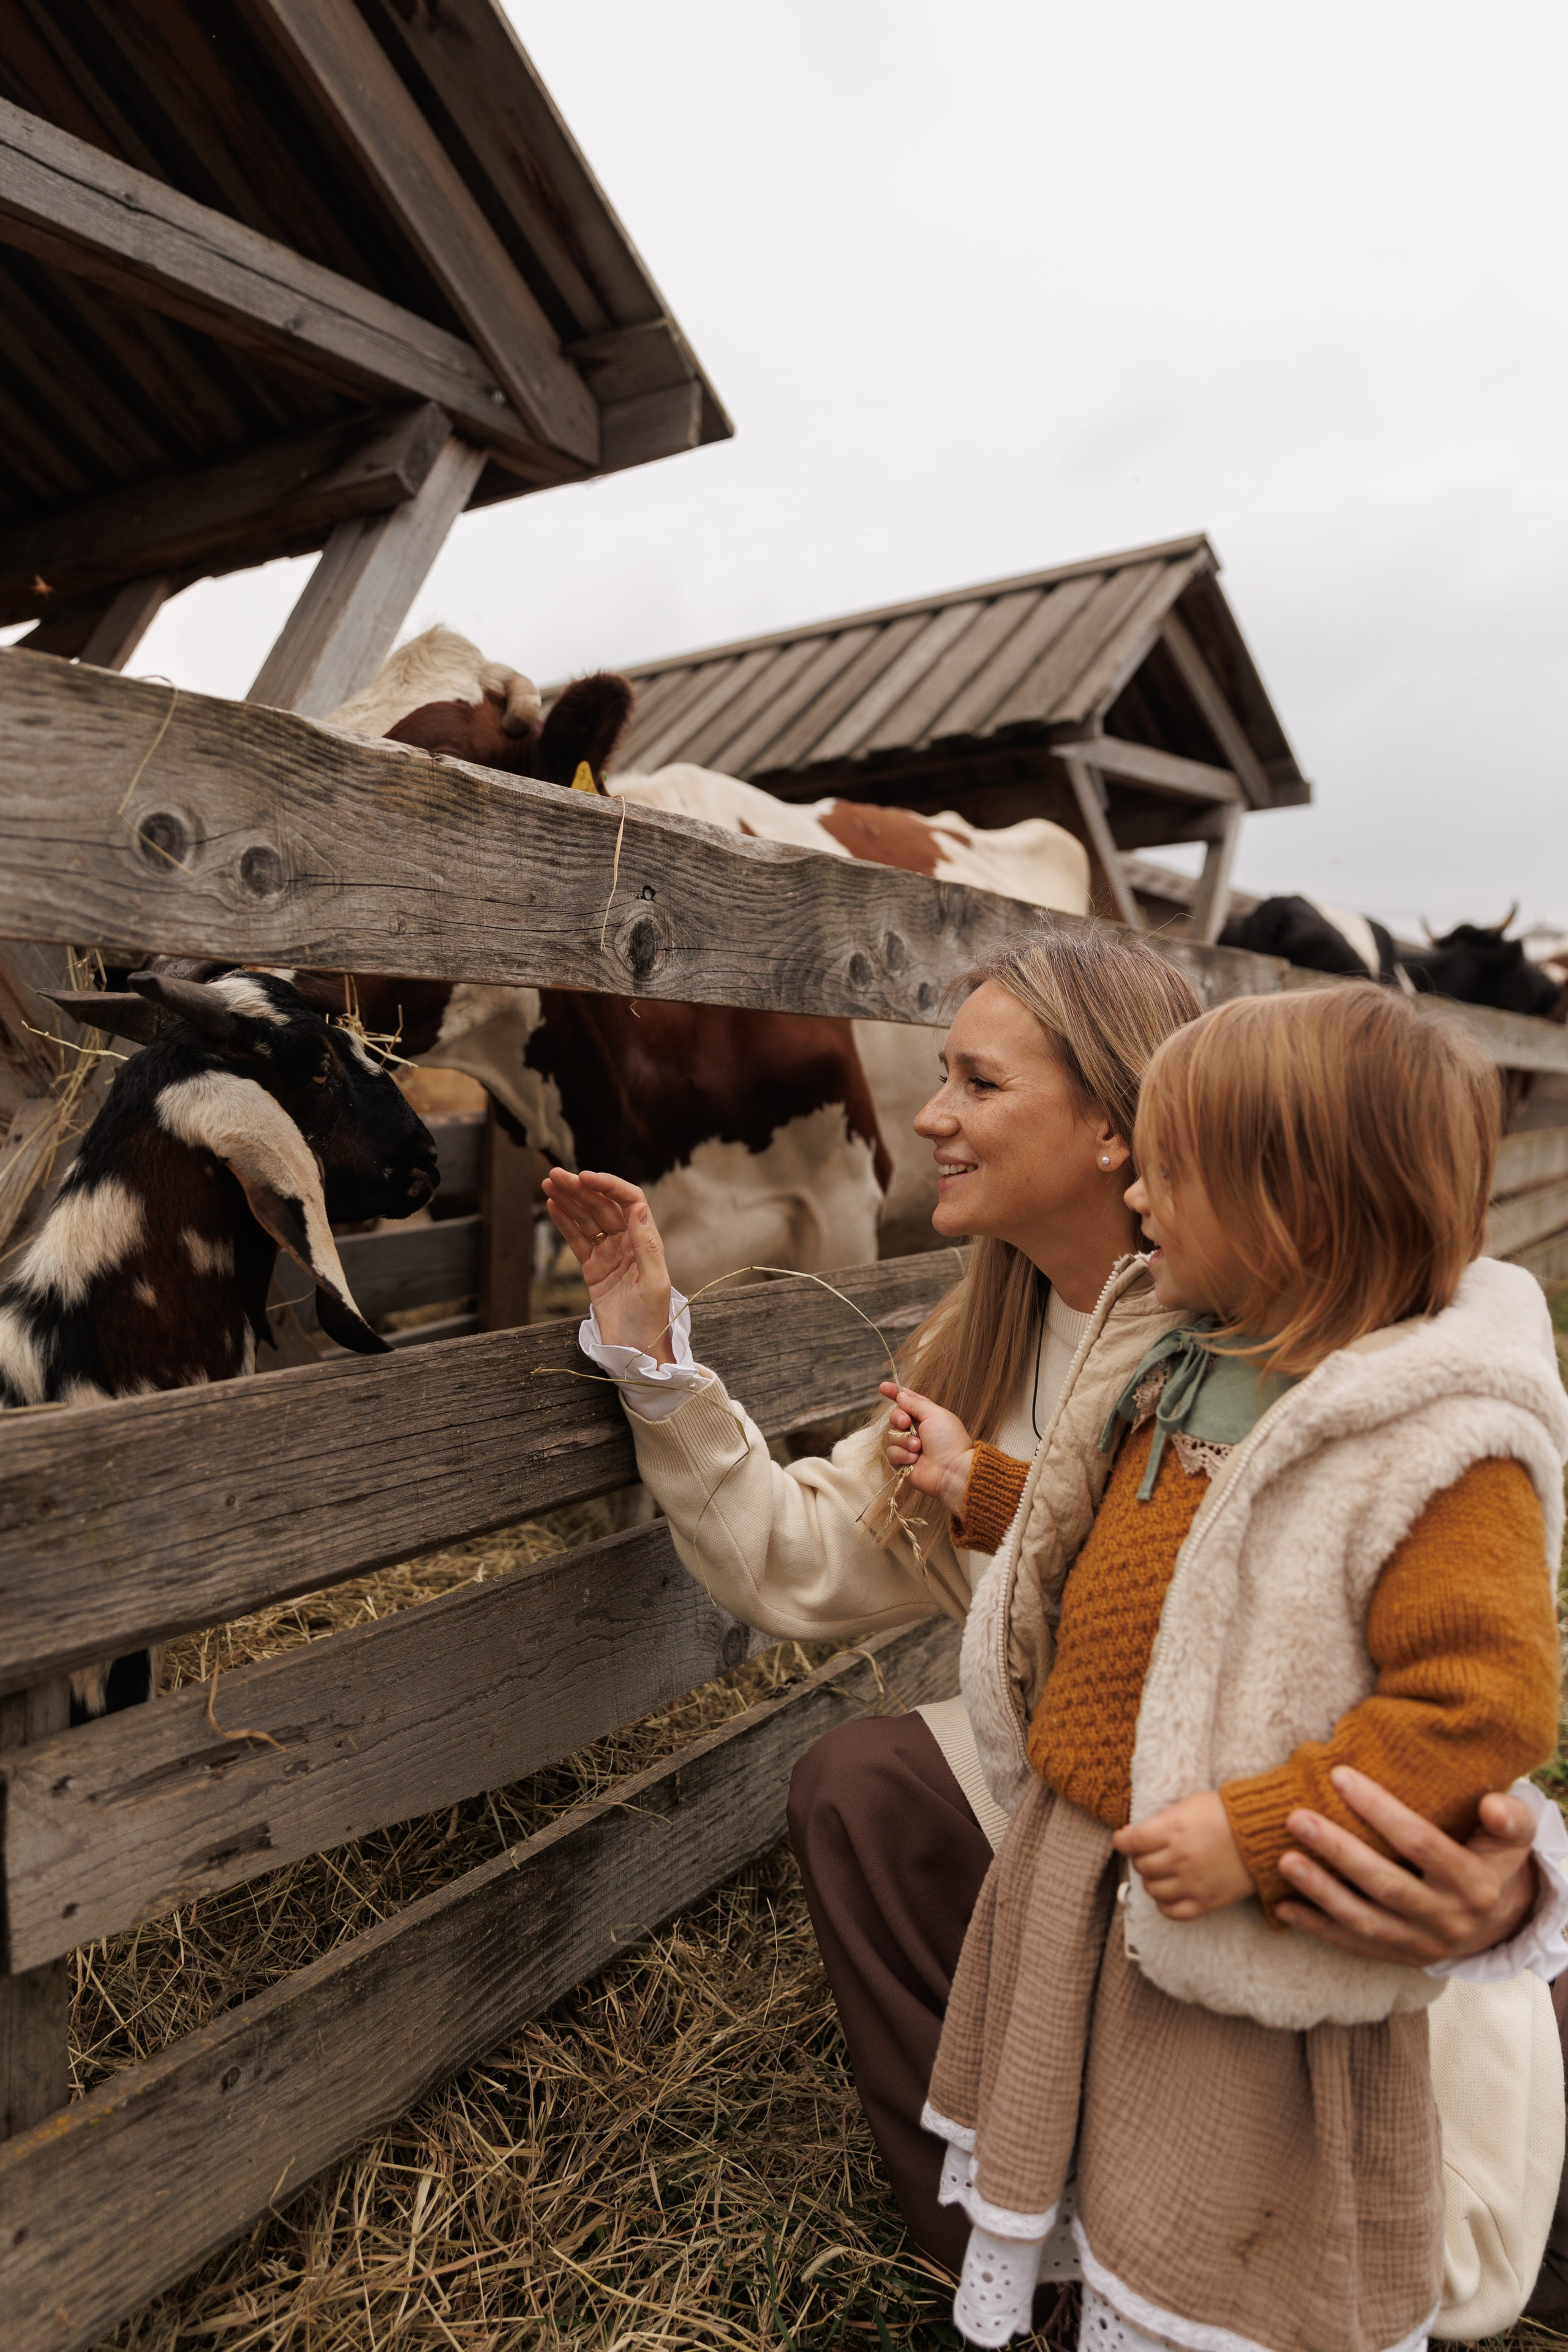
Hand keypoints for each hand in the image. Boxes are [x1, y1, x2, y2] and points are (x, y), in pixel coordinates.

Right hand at [541, 1168, 675, 1363]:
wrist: (636, 1352)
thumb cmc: (652, 1322)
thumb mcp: (654, 1284)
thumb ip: (645, 1245)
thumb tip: (638, 1207)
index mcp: (646, 1241)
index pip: (628, 1201)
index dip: (608, 1185)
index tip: (585, 1177)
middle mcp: (627, 1243)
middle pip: (602, 1206)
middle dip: (579, 1188)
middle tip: (555, 1175)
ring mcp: (608, 1254)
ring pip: (586, 1219)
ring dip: (568, 1199)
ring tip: (548, 1184)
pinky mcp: (593, 1269)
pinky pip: (577, 1240)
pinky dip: (564, 1222)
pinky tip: (552, 1206)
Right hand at [878, 1382, 973, 1515]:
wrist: (952, 1470)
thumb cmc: (949, 1441)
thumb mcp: (935, 1414)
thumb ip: (916, 1403)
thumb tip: (901, 1395)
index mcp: (926, 1417)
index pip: (907, 1402)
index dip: (895, 1394)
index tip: (883, 1387)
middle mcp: (916, 1431)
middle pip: (895, 1417)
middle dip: (898, 1418)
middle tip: (906, 1423)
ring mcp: (908, 1447)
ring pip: (891, 1436)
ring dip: (903, 1440)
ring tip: (918, 1448)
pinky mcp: (902, 1463)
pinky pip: (891, 1454)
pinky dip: (902, 1455)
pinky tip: (914, 1460)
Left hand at [1115, 1792, 1254, 1918]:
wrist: (1262, 1834)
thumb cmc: (1226, 1814)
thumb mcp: (1190, 1804)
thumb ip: (1163, 1820)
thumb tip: (1139, 1833)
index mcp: (1173, 1829)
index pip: (1131, 1841)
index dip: (1122, 1840)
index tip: (1123, 1839)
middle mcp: (1179, 1858)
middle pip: (1141, 1866)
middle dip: (1140, 1858)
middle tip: (1148, 1852)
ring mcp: (1192, 1882)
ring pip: (1153, 1889)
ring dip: (1151, 1880)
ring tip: (1160, 1871)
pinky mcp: (1206, 1901)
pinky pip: (1173, 1912)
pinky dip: (1164, 1904)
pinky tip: (1169, 1892)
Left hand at [1274, 1766, 1539, 1966]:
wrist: (1500, 1919)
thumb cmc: (1495, 1857)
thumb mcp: (1514, 1836)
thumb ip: (1511, 1816)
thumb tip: (1492, 1806)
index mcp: (1476, 1884)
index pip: (1422, 1844)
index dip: (1381, 1811)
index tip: (1339, 1775)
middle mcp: (1449, 1919)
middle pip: (1387, 1885)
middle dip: (1339, 1851)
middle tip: (1296, 1818)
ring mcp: (1423, 1944)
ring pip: (1366, 1921)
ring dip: (1321, 1892)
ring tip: (1284, 1860)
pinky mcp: (1401, 1957)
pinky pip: (1355, 1945)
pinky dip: (1317, 1927)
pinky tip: (1283, 1905)